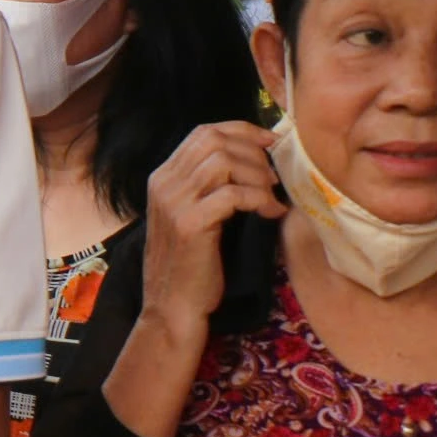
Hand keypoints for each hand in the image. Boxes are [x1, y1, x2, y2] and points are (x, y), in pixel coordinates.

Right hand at [139, 122, 281, 328]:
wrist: (173, 306)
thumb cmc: (191, 263)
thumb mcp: (194, 215)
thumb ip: (208, 186)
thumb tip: (251, 158)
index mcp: (163, 178)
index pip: (204, 132)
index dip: (242, 130)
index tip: (270, 141)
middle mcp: (163, 184)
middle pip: (215, 141)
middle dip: (254, 153)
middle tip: (273, 178)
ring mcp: (173, 203)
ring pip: (224, 162)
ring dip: (258, 176)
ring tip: (270, 197)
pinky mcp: (189, 224)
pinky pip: (232, 194)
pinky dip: (259, 199)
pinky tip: (271, 213)